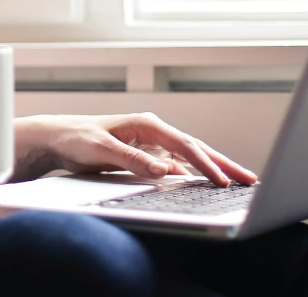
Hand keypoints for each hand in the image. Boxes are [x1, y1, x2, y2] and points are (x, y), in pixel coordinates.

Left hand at [16, 113, 257, 186]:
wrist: (58, 138)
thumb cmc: (77, 138)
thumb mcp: (102, 150)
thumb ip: (133, 159)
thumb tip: (165, 170)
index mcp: (146, 124)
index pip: (185, 146)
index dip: (206, 164)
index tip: (223, 181)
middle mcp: (152, 131)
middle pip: (195, 148)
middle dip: (223, 164)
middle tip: (249, 180)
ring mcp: (151, 143)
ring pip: (190, 156)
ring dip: (213, 168)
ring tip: (237, 181)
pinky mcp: (146, 155)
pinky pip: (177, 164)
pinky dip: (194, 173)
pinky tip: (206, 182)